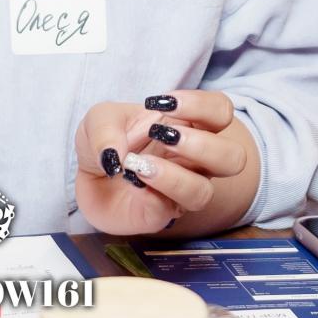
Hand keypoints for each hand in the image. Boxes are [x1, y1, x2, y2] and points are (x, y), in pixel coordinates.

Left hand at [73, 90, 249, 236]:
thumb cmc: (105, 141)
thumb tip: (116, 155)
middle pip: (233, 157)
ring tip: (141, 164)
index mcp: (188, 126)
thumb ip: (106, 128)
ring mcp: (181, 190)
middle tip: (163, 135)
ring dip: (175, 176)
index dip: (202, 105)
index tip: (165, 103)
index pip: (221, 111)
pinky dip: (149, 193)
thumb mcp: (98, 119)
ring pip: (206, 192)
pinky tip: (131, 180)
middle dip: (203, 145)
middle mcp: (194, 160)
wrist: (85, 177)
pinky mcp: (160, 214)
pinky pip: (168, 210)